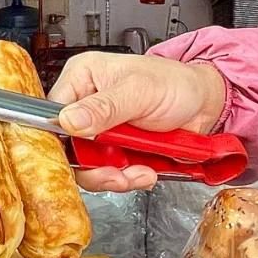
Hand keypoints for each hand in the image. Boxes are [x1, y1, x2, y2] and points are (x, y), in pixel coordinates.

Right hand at [47, 52, 226, 191]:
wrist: (205, 105)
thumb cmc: (175, 83)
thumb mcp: (139, 90)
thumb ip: (105, 106)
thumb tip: (70, 120)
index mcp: (83, 78)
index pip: (52, 113)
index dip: (62, 139)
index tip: (80, 155)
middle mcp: (86, 105)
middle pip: (69, 147)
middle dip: (94, 167)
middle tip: (116, 172)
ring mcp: (100, 131)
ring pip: (88, 166)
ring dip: (114, 176)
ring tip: (138, 171)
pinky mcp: (115, 151)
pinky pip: (109, 174)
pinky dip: (128, 178)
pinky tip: (145, 171)